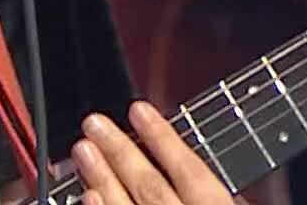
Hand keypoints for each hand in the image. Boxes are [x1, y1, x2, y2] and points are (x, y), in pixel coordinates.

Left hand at [71, 101, 235, 204]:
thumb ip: (224, 194)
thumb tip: (205, 167)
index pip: (191, 172)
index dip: (162, 137)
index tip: (139, 110)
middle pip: (151, 187)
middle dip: (120, 151)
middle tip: (95, 123)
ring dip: (102, 178)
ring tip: (83, 149)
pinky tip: (86, 195)